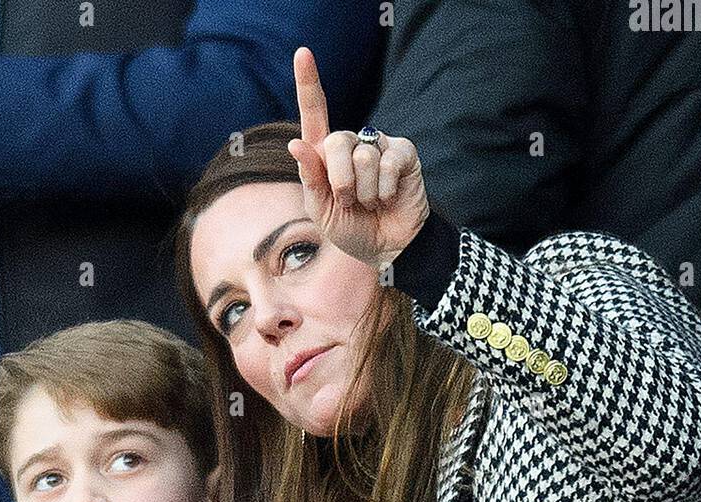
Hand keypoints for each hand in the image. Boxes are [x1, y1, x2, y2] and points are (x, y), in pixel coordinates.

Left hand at [286, 46, 429, 269]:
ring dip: (364, 191)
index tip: (303, 53)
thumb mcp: (322, 211)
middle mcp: (352, 143)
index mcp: (326, 154)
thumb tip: (297, 144)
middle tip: (349, 202)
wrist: (387, 249)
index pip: (315, 113)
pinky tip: (388, 198)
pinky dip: (384, 189)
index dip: (308, 83)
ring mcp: (379, 145)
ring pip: (363, 156)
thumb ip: (310, 179)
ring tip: (371, 203)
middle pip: (336, 141)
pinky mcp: (403, 154)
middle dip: (340, 181)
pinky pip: (388, 162)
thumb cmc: (351, 229)